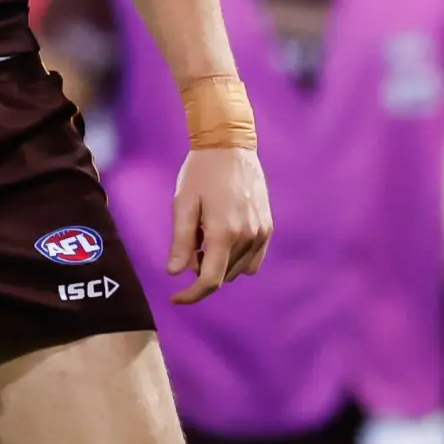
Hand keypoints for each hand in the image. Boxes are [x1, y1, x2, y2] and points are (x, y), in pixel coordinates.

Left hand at [165, 146, 271, 304]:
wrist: (230, 145)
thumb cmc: (201, 172)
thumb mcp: (183, 203)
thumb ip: (181, 241)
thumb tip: (175, 273)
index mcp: (223, 232)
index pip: (210, 280)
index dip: (192, 294)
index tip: (176, 298)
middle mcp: (247, 236)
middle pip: (222, 275)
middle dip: (202, 269)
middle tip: (191, 241)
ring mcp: (261, 233)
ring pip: (237, 269)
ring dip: (219, 263)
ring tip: (207, 232)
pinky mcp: (268, 228)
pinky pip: (253, 260)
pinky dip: (237, 259)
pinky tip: (224, 238)